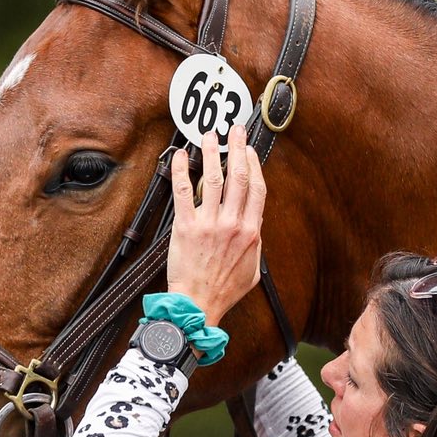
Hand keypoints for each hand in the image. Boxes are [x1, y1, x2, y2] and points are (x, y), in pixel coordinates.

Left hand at [166, 130, 266, 323]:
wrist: (198, 305)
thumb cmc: (223, 291)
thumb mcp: (252, 270)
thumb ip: (255, 245)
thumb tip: (254, 227)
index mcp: (251, 232)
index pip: (257, 189)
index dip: (254, 165)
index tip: (249, 152)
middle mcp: (232, 224)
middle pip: (238, 176)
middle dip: (238, 148)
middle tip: (235, 131)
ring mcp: (209, 224)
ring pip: (213, 178)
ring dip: (211, 152)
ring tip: (208, 135)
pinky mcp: (186, 227)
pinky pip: (183, 192)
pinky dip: (181, 171)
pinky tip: (180, 157)